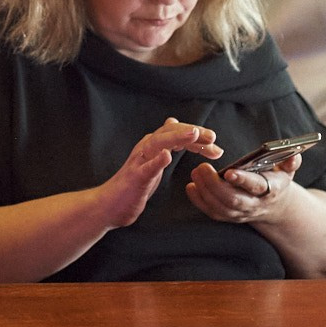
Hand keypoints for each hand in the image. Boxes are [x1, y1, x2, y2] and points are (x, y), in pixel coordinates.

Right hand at [93, 117, 222, 228]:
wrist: (110, 205)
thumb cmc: (134, 185)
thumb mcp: (153, 161)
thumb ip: (165, 144)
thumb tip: (173, 121)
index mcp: (153, 146)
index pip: (177, 132)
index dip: (196, 135)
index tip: (215, 141)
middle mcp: (145, 149)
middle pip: (169, 132)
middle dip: (192, 132)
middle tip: (212, 136)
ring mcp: (139, 162)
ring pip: (158, 144)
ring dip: (176, 138)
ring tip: (193, 135)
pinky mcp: (134, 178)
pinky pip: (146, 168)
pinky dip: (156, 161)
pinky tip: (167, 156)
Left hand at [185, 151, 300, 224]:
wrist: (274, 205)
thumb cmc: (276, 180)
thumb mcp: (287, 170)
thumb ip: (290, 161)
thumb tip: (293, 155)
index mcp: (270, 189)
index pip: (256, 186)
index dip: (243, 180)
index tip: (229, 172)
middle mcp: (255, 204)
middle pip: (234, 200)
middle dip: (215, 186)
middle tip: (202, 168)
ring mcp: (241, 213)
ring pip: (221, 209)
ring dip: (205, 192)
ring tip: (195, 172)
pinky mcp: (230, 217)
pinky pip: (213, 213)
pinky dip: (199, 201)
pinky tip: (191, 186)